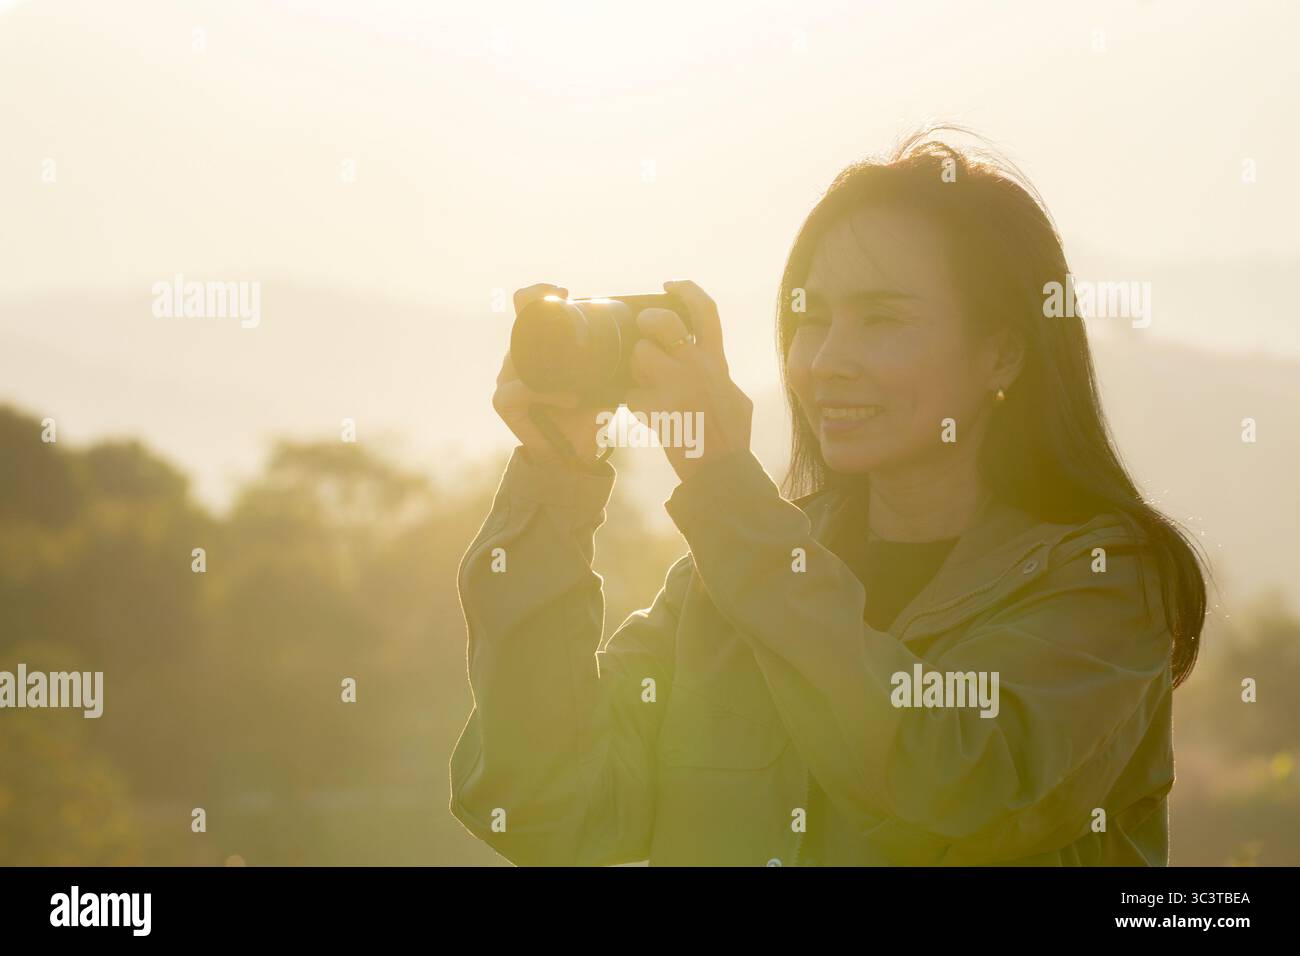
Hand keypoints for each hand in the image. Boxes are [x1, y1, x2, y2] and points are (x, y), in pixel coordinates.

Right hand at [492, 283, 605, 470]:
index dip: (538, 293)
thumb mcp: (605, 375)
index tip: (565, 293)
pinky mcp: (503, 402)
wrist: (579, 450)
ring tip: (577, 391)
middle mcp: (520, 356)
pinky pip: (515, 390)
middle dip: (543, 325)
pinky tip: (566, 400)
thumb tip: (636, 328)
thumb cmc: (591, 410)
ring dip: (549, 373)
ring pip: (518, 359)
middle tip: (574, 331)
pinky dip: (540, 394)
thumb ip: (611, 353)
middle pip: (520, 328)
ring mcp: (508, 377)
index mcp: (539, 344)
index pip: (526, 305)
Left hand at [624, 279, 753, 482]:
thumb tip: (703, 358)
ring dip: (635, 370)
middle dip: (646, 323)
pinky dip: (633, 404)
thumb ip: (716, 372)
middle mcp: (696, 366)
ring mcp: (675, 386)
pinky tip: (645, 414)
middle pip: (661, 323)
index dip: (686, 290)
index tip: (669, 285)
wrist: (720, 469)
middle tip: (641, 334)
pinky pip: (630, 395)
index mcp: (716, 361)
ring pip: (639, 357)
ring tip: (645, 386)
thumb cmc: (730, 435)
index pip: (704, 311)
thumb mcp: (734, 395)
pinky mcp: (656, 409)